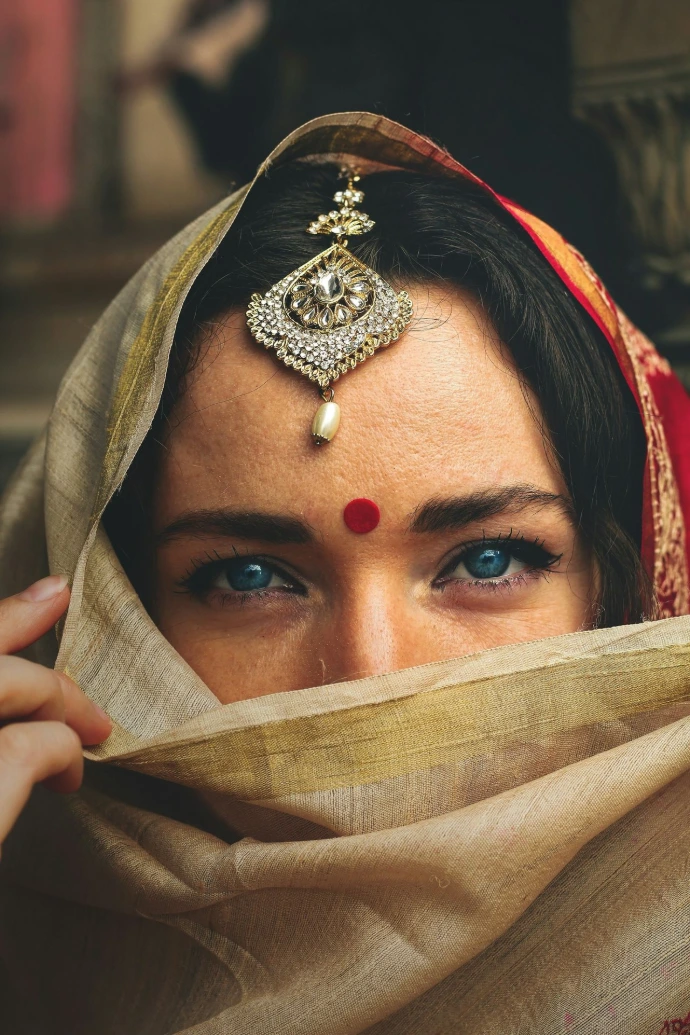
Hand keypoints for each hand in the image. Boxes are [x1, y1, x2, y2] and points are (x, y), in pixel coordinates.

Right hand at [0, 576, 111, 845]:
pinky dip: (60, 750)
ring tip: (92, 732)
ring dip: (58, 699)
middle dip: (37, 656)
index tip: (54, 592)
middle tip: (87, 698)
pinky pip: (29, 747)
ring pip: (2, 684)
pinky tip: (70, 779)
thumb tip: (31, 720)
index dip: (4, 615)